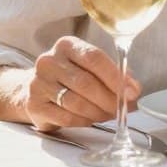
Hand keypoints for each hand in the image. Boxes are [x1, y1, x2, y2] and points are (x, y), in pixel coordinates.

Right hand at [25, 36, 140, 130]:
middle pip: (86, 83)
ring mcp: (38, 83)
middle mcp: (49, 61)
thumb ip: (113, 73)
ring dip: (98, 112)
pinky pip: (66, 118)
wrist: (33, 88)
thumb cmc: (71, 75)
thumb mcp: (91, 66)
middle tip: (123, 108)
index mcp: (67, 45)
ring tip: (109, 114)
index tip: (132, 91)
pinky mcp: (34, 105)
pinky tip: (90, 119)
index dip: (116, 77)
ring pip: (76, 103)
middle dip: (110, 99)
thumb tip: (133, 90)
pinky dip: (84, 121)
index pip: (94, 58)